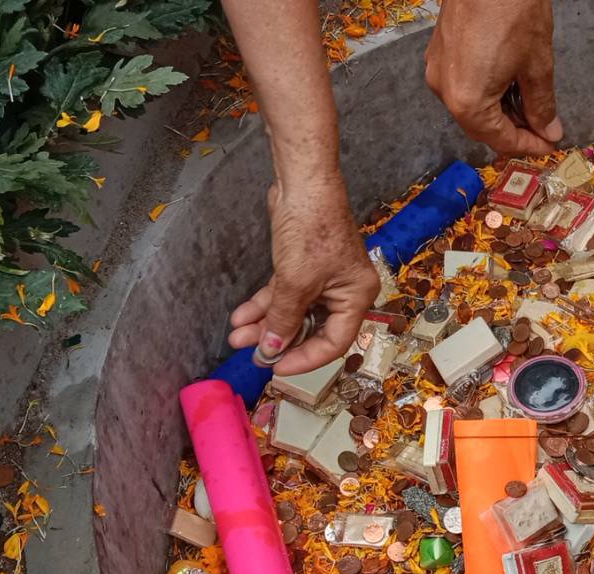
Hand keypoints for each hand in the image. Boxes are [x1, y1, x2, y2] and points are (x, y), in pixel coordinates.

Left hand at [229, 177, 378, 375]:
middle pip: (311, 329)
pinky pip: (283, 295)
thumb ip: (284, 319)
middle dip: (277, 340)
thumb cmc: (312, 230)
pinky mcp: (302, 267)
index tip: (276, 368)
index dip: (305, 359)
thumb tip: (271, 350)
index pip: (334, 343)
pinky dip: (263, 304)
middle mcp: (343, 292)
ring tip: (237, 337)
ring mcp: (322, 280)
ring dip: (264, 324)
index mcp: (357, 297)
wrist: (303, 185)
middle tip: (251, 355)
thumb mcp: (296, 282)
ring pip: (292, 312)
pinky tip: (241, 316)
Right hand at [425, 0, 560, 155]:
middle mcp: (445, 90)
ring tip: (532, 105)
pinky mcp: (439, 52)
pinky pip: (463, 86)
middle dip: (514, 131)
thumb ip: (541, 105)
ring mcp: (438, 69)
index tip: (549, 145)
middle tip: (544, 129)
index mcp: (467, 101)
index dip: (528, 147)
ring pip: (472, 107)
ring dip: (501, 112)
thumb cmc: (512, 9)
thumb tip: (548, 130)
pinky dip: (488, 93)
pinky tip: (510, 84)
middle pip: (481, 127)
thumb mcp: (536, 64)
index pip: (500, 139)